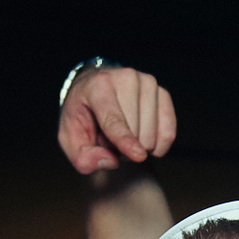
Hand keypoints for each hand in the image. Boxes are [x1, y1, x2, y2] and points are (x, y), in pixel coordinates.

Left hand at [58, 66, 176, 174]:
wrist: (96, 92)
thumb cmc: (83, 118)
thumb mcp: (70, 138)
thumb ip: (83, 157)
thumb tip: (112, 161)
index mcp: (98, 86)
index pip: (114, 120)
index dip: (125, 141)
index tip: (139, 156)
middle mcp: (126, 78)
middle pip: (134, 132)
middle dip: (121, 148)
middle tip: (108, 138)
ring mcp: (147, 83)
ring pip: (151, 135)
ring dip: (137, 146)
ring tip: (123, 134)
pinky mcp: (163, 93)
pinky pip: (168, 132)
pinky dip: (157, 146)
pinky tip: (142, 140)